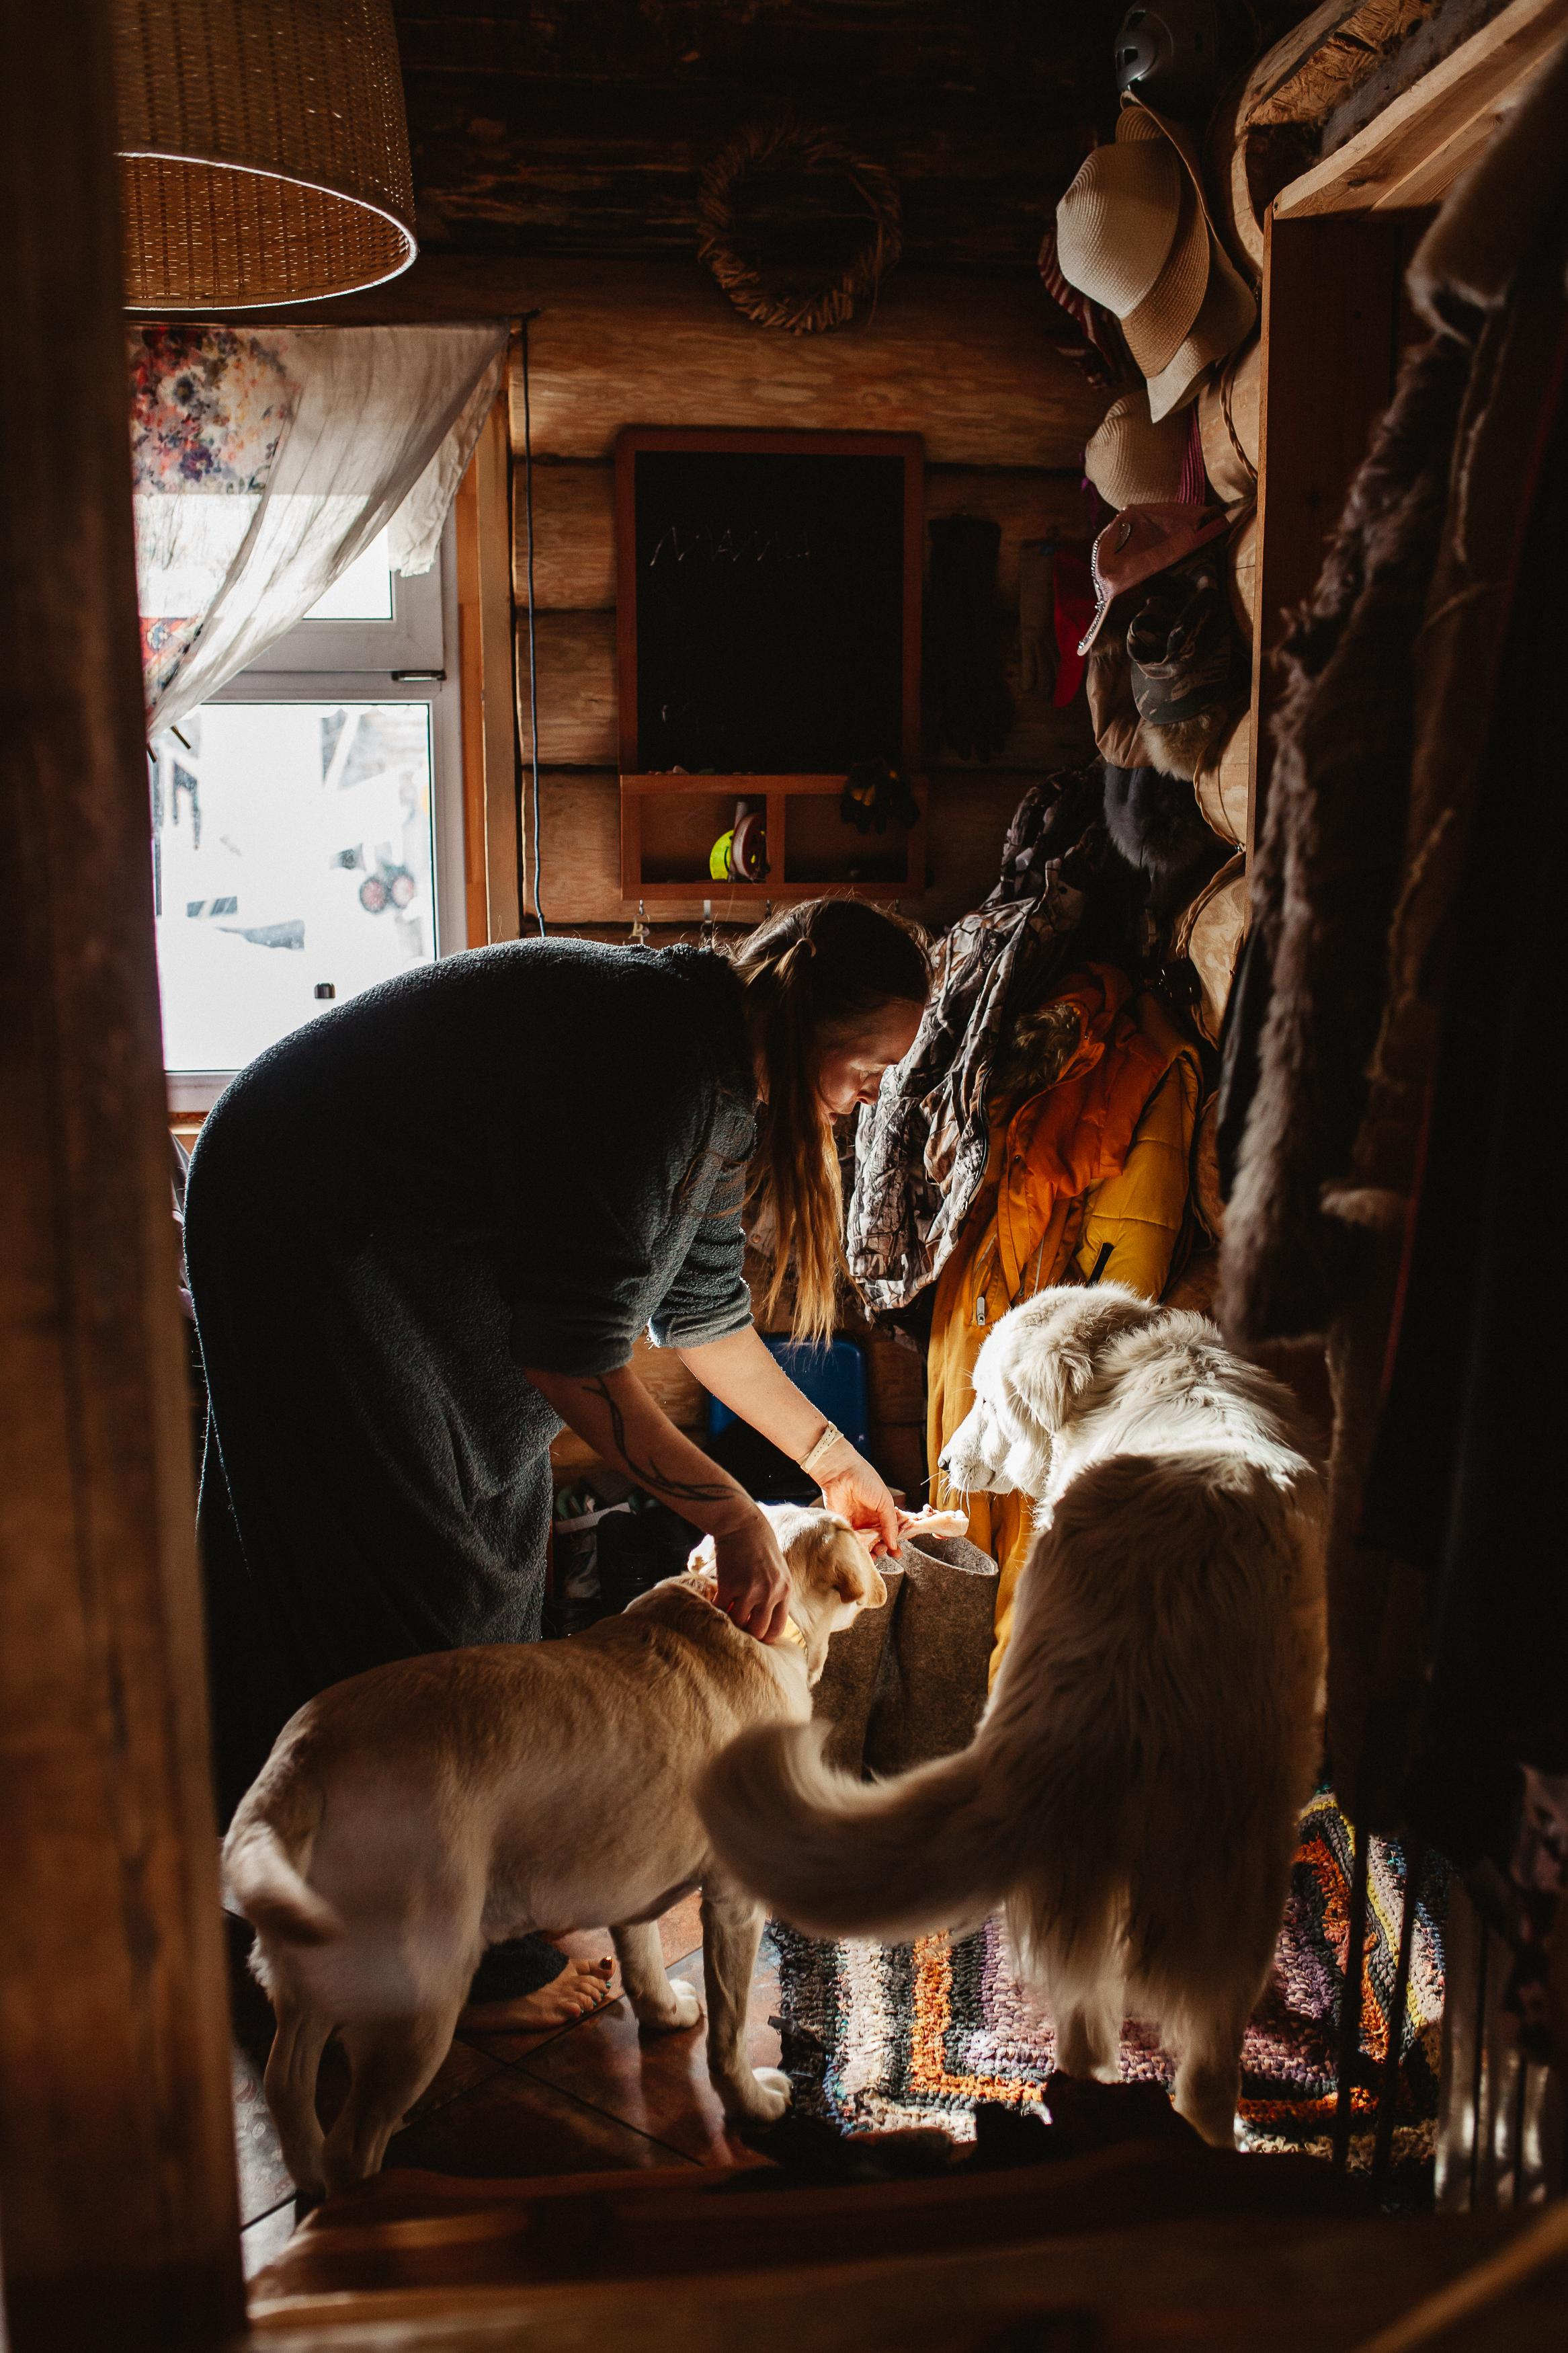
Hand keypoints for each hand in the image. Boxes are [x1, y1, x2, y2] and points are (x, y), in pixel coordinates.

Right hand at [711, 1507, 791, 1643]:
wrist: (741, 1523)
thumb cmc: (760, 1546)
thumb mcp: (778, 1571)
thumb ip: (775, 1595)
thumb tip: (763, 1622)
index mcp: (785, 1590)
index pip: (776, 1628)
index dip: (763, 1637)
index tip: (753, 1635)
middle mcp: (770, 1592)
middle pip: (757, 1631)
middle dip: (746, 1633)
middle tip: (737, 1626)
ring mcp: (749, 1589)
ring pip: (737, 1622)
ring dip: (729, 1620)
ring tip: (726, 1612)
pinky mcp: (729, 1584)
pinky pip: (720, 1608)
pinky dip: (716, 1607)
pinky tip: (715, 1600)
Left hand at [817, 1446, 901, 1555]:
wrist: (840, 1473)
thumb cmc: (865, 1479)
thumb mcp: (885, 1501)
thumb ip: (891, 1523)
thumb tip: (893, 1543)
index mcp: (882, 1514)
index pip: (890, 1533)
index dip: (894, 1543)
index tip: (897, 1552)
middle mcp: (869, 1521)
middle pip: (877, 1542)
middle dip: (882, 1549)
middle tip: (883, 1550)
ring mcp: (856, 1525)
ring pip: (864, 1545)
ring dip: (869, 1552)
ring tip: (873, 1552)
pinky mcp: (843, 1526)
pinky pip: (851, 1541)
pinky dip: (856, 1548)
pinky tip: (860, 1550)